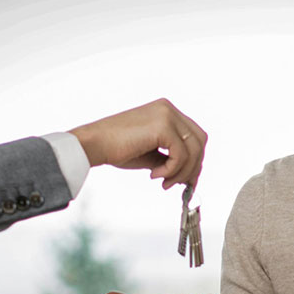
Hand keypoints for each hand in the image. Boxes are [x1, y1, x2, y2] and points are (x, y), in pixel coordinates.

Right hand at [68, 98, 206, 188]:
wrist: (93, 144)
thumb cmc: (116, 149)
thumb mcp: (151, 154)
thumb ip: (170, 158)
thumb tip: (189, 175)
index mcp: (166, 111)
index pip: (194, 135)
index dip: (195, 159)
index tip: (188, 179)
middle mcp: (168, 109)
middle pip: (199, 140)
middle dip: (193, 166)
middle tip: (181, 184)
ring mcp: (166, 114)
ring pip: (193, 149)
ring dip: (181, 172)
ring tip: (163, 182)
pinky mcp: (162, 126)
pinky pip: (180, 154)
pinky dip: (171, 170)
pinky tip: (154, 175)